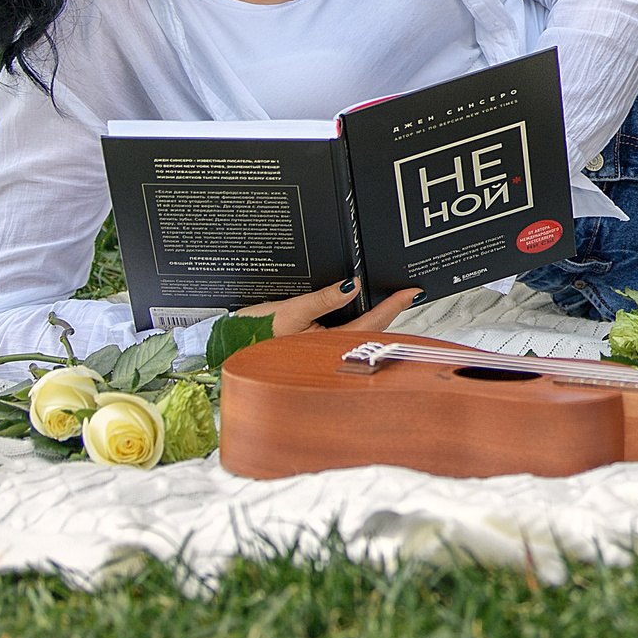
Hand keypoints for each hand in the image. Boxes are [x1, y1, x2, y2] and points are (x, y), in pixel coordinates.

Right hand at [237, 277, 422, 336]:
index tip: (412, 292)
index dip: (393, 307)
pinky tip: (359, 309)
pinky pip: (342, 334)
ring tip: (390, 298)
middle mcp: (328, 352)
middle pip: (369, 330)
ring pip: (357, 333)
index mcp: (326, 345)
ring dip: (374, 316)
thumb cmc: (251, 334)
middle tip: (408, 292)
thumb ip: (324, 300)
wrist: (226, 349)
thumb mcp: (289, 311)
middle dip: (389, 312)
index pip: (371, 324)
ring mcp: (321, 351)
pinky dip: (356, 321)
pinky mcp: (312, 348)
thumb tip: (353, 285)